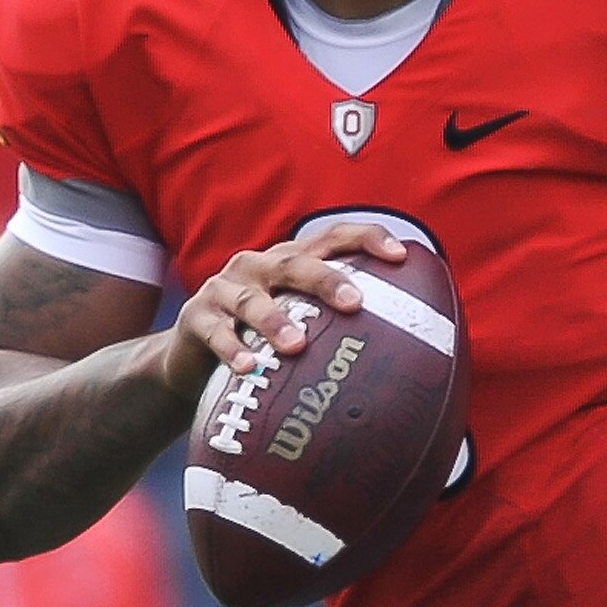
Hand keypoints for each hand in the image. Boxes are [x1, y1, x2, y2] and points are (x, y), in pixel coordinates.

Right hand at [160, 220, 406, 398]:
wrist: (193, 363)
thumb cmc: (264, 344)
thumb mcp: (302, 328)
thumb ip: (340, 333)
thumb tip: (413, 364)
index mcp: (291, 262)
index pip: (333, 239)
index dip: (367, 239)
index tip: (401, 256)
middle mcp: (259, 267)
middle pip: (295, 263)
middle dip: (325, 280)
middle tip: (354, 303)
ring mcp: (224, 289)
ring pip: (251, 299)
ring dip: (274, 320)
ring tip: (296, 346)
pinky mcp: (196, 317)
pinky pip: (215, 332)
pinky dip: (232, 349)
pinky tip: (249, 367)